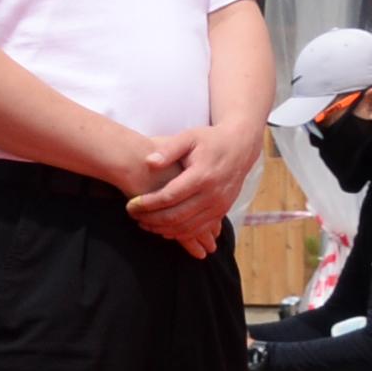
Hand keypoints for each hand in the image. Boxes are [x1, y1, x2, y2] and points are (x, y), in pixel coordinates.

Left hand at [127, 122, 260, 257]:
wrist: (240, 148)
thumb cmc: (210, 140)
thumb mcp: (189, 137)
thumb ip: (168, 149)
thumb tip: (148, 162)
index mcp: (202, 175)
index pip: (169, 196)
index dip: (148, 204)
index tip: (131, 205)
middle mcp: (212, 194)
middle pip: (176, 216)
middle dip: (151, 219)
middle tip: (133, 215)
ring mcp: (219, 206)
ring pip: (186, 227)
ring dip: (162, 229)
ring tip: (144, 223)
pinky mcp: (221, 213)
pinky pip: (198, 230)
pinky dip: (179, 234)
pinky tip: (163, 229)